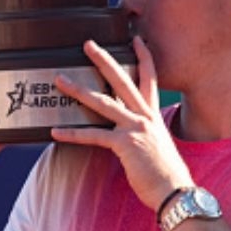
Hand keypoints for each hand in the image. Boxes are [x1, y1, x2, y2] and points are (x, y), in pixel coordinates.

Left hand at [51, 37, 192, 210]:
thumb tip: (135, 135)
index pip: (149, 78)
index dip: (144, 57)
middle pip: (122, 80)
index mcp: (153, 115)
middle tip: (88, 45)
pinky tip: (56, 132)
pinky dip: (72, 134)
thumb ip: (146, 134)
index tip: (136, 39)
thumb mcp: (159, 145)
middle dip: (104, 60)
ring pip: (102, 102)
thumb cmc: (167, 174)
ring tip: (60, 80)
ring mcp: (134, 128)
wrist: (175, 191)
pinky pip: (93, 136)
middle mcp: (145, 116)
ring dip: (78, 90)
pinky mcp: (124, 144)